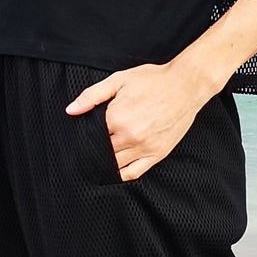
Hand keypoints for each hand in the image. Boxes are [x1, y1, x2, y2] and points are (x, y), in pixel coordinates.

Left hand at [64, 61, 211, 181]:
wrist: (185, 86)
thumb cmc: (153, 81)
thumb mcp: (118, 80)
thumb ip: (92, 96)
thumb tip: (71, 110)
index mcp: (117, 118)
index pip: (91, 136)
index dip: (85, 135)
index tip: (83, 134)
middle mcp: (129, 136)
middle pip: (101, 151)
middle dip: (94, 149)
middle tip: (90, 145)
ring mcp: (144, 148)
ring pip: (114, 164)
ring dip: (104, 162)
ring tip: (99, 157)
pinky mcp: (157, 154)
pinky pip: (133, 173)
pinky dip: (120, 175)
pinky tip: (114, 170)